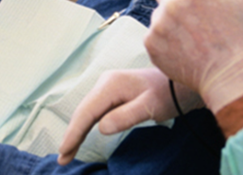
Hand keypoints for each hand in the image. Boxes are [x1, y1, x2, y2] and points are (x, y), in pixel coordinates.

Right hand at [57, 67, 200, 164]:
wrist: (180, 83)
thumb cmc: (168, 94)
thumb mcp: (150, 107)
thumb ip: (125, 117)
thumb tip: (100, 128)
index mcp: (111, 84)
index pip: (86, 111)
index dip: (74, 132)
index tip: (64, 151)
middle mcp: (105, 83)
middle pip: (83, 111)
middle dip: (72, 135)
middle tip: (63, 159)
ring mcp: (107, 87)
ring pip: (87, 112)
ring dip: (77, 132)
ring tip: (68, 153)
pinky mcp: (112, 94)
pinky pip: (95, 111)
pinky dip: (87, 126)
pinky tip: (81, 137)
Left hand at [147, 0, 242, 112]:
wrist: (230, 76)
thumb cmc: (238, 34)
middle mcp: (170, 2)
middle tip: (198, 14)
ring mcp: (158, 24)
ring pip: (159, 10)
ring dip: (171, 17)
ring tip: (194, 33)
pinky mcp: (151, 43)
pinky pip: (154, 31)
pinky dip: (165, 37)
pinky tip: (184, 45)